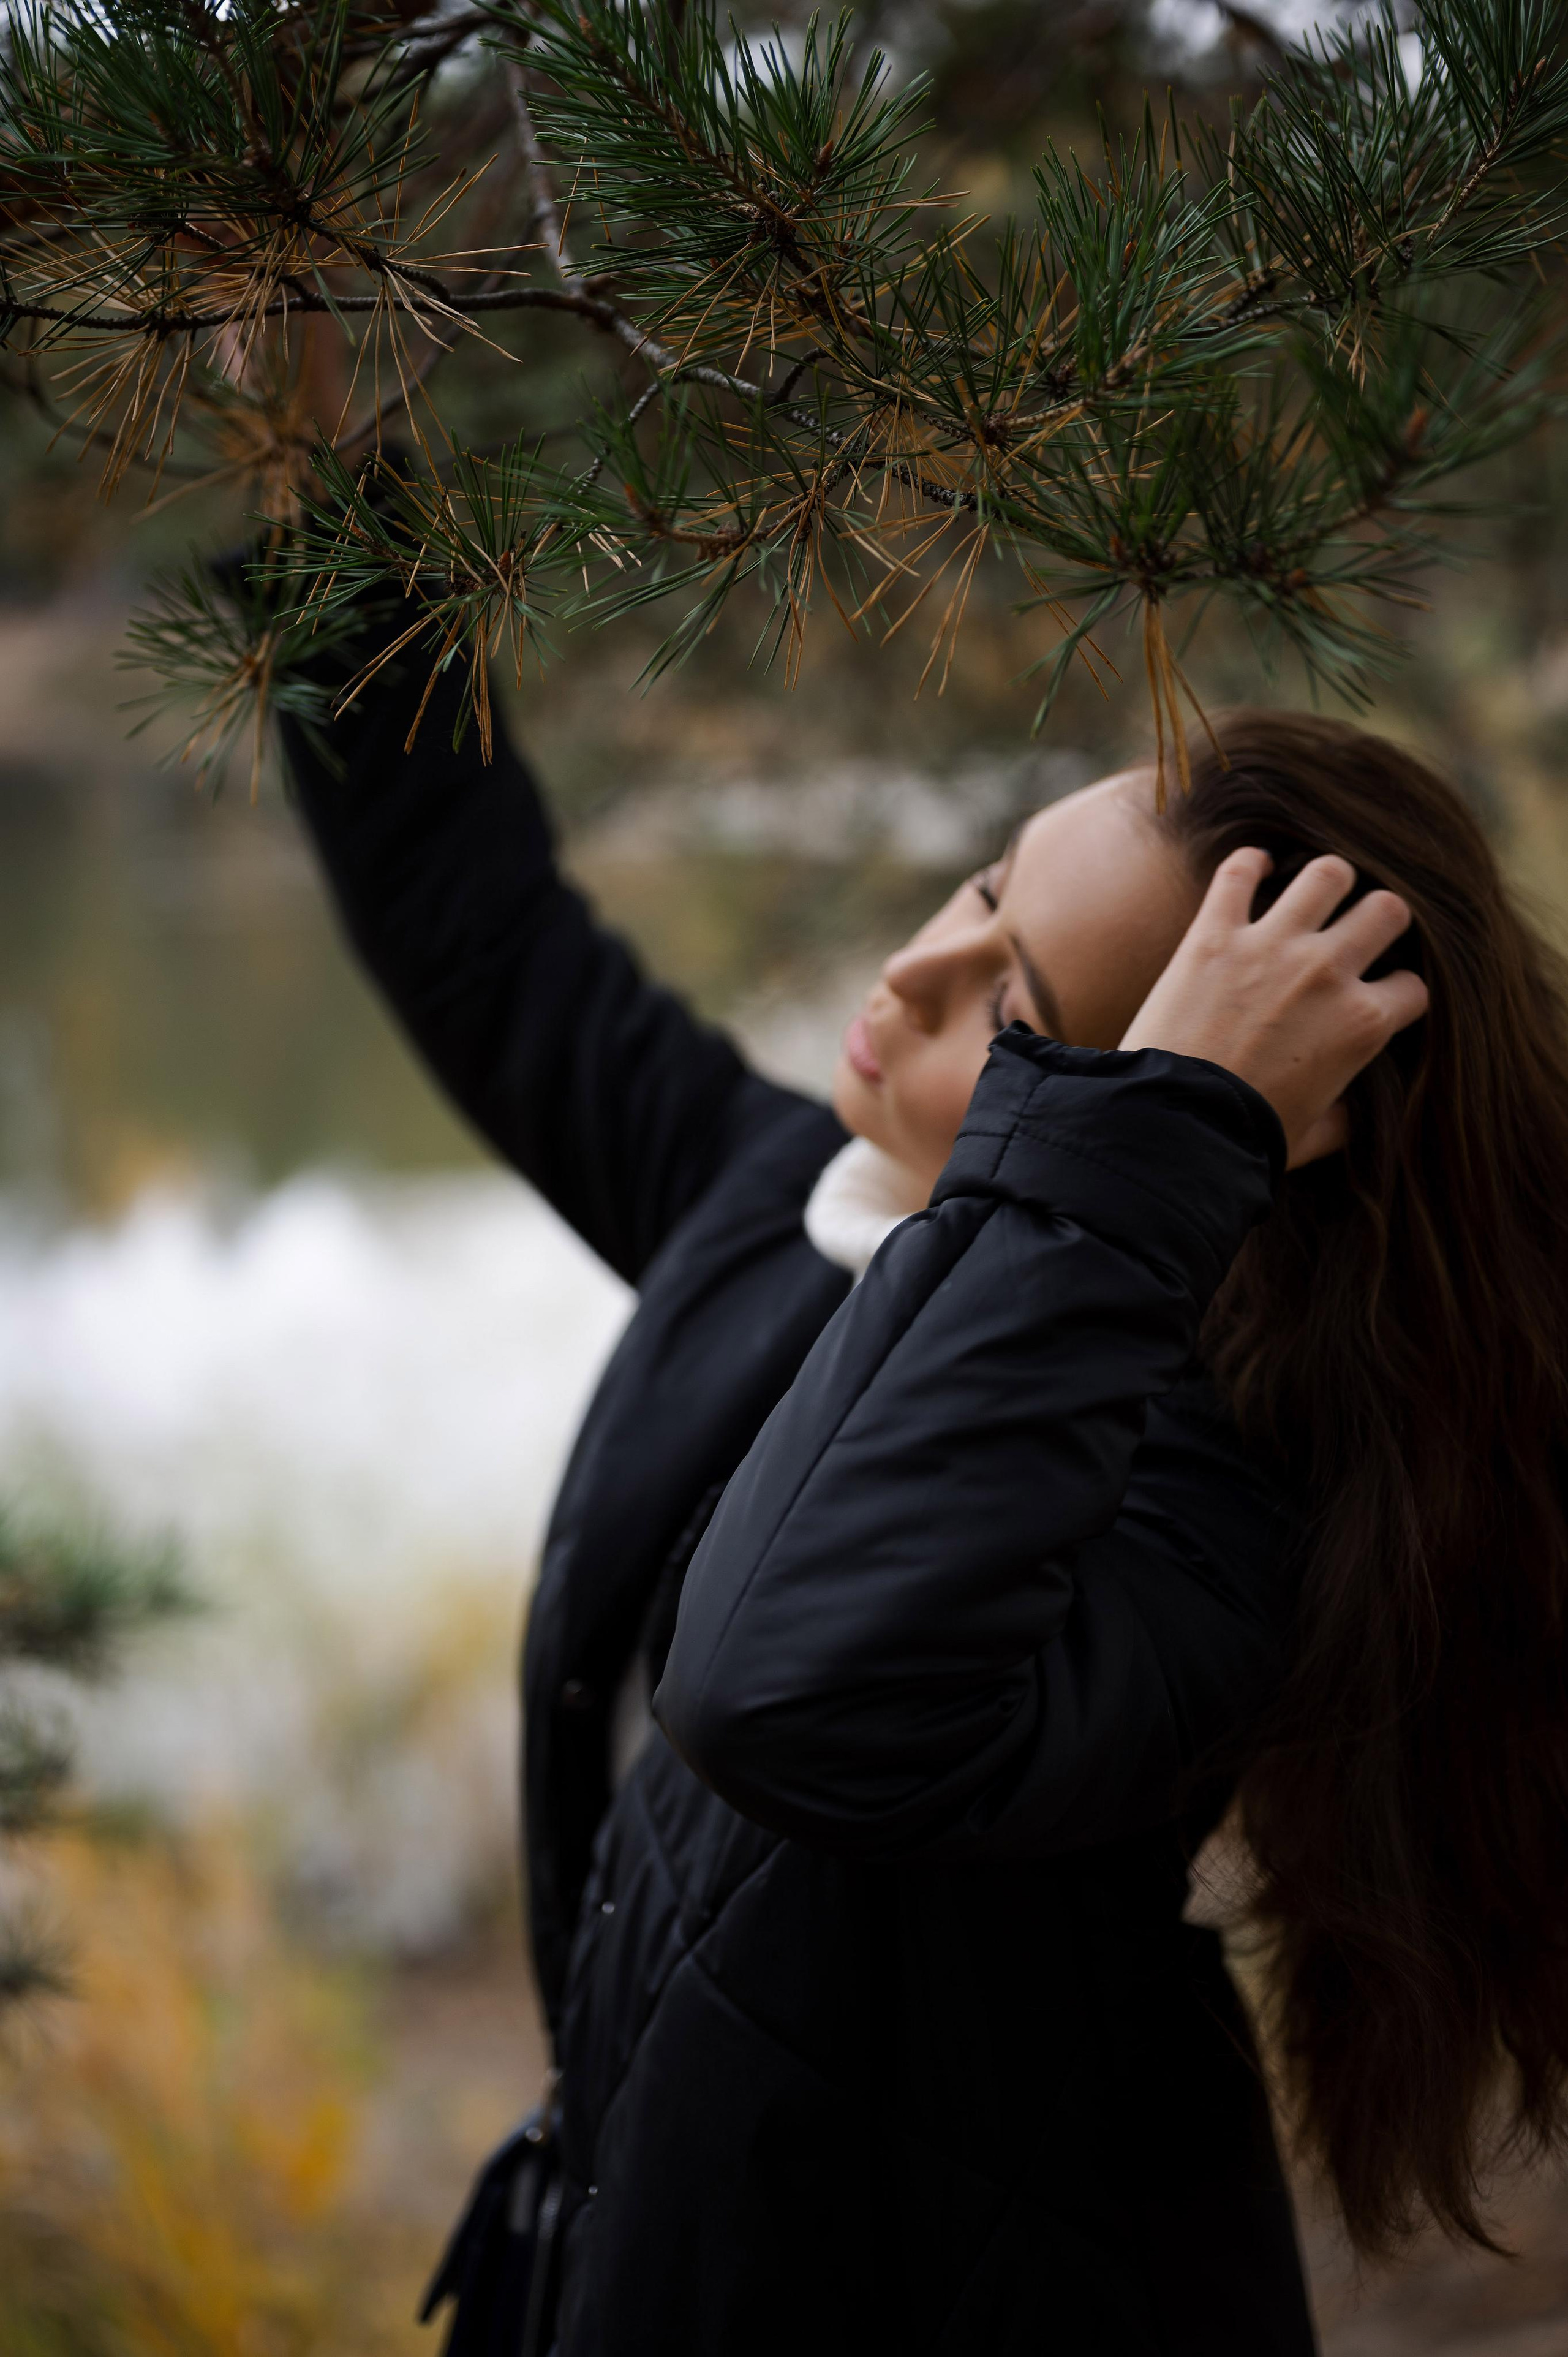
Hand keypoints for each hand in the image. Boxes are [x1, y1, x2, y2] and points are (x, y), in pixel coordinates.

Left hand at [1119, 848, 1429, 1167]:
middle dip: (1381, 919)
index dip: (1400, 994)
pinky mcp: (1213, 934)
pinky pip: (1239, 870)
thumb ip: (1344, 1120)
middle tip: (1359, 931)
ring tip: (1315, 893)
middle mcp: (1327, 972)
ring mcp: (1270, 946)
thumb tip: (1353, 1114)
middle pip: (1387, 911)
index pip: (1413, 987)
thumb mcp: (1314, 1137)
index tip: (1381, 997)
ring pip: (1328, 873)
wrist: (1173, 1128)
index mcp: (1362, 1023)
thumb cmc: (1244, 1140)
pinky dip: (1249, 862)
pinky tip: (1254, 867)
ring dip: (1327, 880)